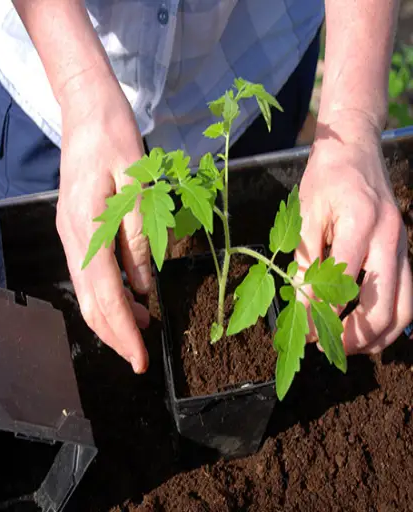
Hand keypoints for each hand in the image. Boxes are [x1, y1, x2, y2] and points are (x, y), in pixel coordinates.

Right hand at [56, 83, 150, 372]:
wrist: (87, 111)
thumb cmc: (115, 139)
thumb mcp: (139, 186)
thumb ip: (140, 239)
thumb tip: (144, 288)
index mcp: (86, 227)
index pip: (105, 294)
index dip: (124, 331)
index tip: (140, 360)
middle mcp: (71, 237)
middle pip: (90, 301)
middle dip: (115, 334)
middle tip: (139, 358)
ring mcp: (70, 234)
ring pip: (88, 292)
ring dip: (113, 316)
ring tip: (143, 328)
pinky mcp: (76, 229)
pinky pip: (89, 274)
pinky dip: (109, 294)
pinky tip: (131, 297)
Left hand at [296, 112, 412, 353]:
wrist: (356, 149)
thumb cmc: (326, 178)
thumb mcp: (306, 213)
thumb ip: (306, 256)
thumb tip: (300, 299)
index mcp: (362, 224)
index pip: (341, 283)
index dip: (320, 313)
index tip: (302, 332)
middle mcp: (390, 239)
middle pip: (383, 306)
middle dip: (354, 335)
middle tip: (325, 347)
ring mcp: (403, 246)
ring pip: (404, 308)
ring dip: (376, 336)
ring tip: (346, 347)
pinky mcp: (404, 250)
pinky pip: (406, 295)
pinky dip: (388, 320)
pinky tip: (367, 329)